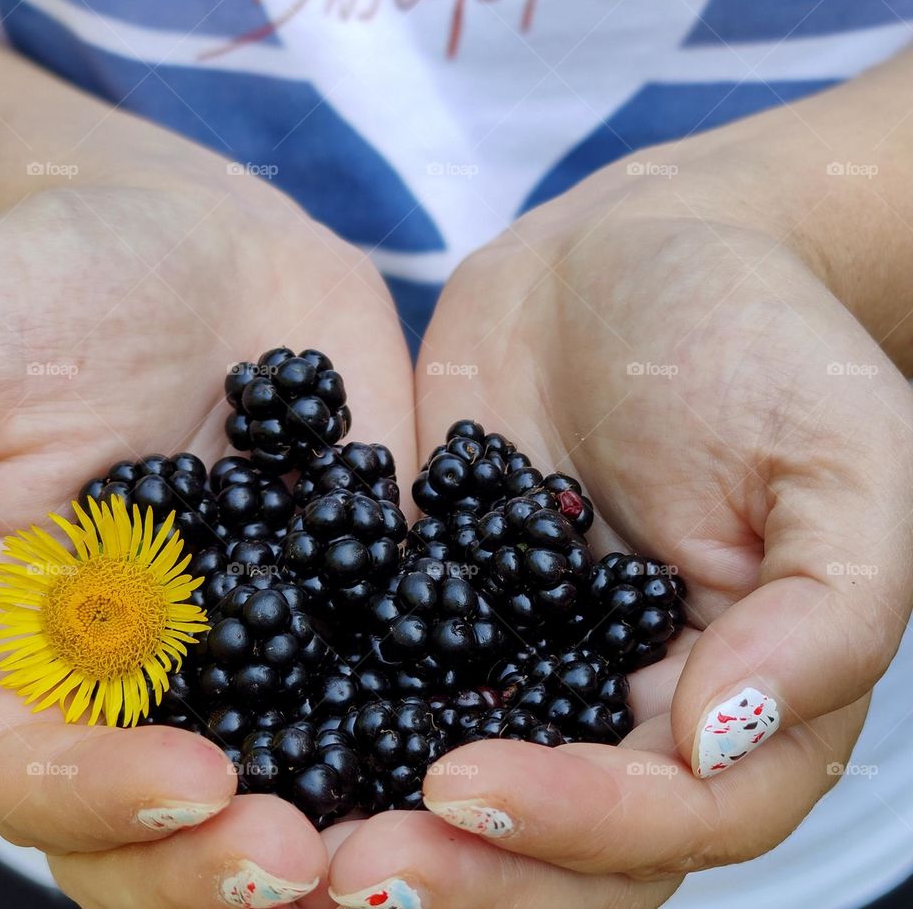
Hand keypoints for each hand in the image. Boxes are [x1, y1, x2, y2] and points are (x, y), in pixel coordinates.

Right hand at [0, 176, 415, 907]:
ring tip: (417, 837)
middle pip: (158, 818)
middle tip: (311, 864)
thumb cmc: (58, 277)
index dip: (92, 795)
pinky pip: (398, 683)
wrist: (195, 244)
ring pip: (286, 779)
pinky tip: (500, 739)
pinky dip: (438, 724)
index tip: (198, 787)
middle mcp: (133, 680)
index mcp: (10, 646)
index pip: (22, 763)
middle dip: (226, 861)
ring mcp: (257, 655)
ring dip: (343, 827)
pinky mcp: (357, 608)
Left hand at [327, 168, 912, 907]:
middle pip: (558, 839)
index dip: (576, 825)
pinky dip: (325, 715)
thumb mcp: (840, 460)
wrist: (630, 249)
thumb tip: (717, 741)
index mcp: (742, 690)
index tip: (464, 784)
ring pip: (462, 783)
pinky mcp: (439, 595)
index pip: (673, 815)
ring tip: (282, 828)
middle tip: (349, 865)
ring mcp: (524, 653)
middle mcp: (626, 695)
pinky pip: (382, 673)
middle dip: (464, 865)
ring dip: (379, 819)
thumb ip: (828, 615)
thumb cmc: (755, 336)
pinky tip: (256, 728)